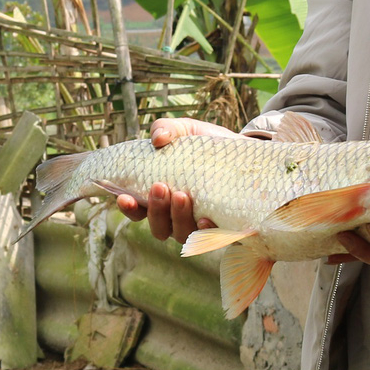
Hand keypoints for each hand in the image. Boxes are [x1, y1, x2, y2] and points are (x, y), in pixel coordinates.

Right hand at [112, 117, 236, 241]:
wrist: (245, 154)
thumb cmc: (208, 145)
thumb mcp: (186, 131)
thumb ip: (167, 129)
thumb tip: (158, 138)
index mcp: (160, 198)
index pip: (137, 210)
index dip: (129, 208)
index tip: (125, 197)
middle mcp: (176, 217)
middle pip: (158, 227)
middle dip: (155, 209)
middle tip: (160, 186)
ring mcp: (198, 225)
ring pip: (181, 234)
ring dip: (178, 218)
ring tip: (182, 195)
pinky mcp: (224, 229)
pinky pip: (211, 239)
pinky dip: (206, 232)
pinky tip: (206, 219)